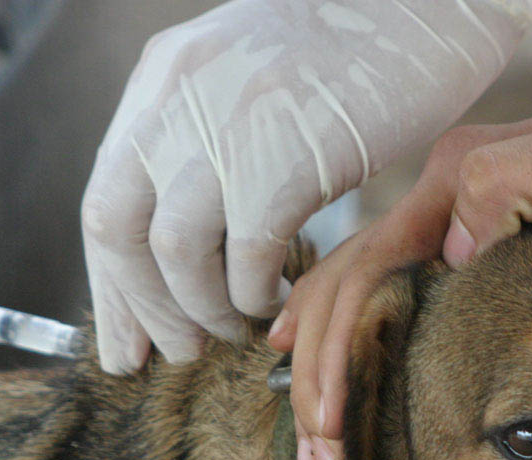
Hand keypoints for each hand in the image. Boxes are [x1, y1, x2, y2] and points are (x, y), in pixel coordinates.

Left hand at [81, 0, 531, 372]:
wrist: (428, 3)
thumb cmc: (352, 55)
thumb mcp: (245, 80)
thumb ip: (199, 146)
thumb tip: (175, 251)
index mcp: (161, 81)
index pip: (104, 201)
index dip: (114, 285)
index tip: (128, 342)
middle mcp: (176, 98)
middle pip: (115, 229)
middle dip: (142, 308)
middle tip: (180, 352)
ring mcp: (226, 124)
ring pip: (174, 253)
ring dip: (203, 310)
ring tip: (237, 328)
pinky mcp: (285, 157)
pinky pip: (247, 257)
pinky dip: (256, 295)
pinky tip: (279, 300)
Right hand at [271, 104, 531, 459]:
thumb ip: (505, 185)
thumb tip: (445, 247)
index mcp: (452, 184)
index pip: (365, 274)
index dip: (336, 352)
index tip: (331, 424)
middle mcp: (436, 204)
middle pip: (346, 293)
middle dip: (320, 378)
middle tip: (319, 458)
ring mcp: (447, 227)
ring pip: (354, 298)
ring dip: (323, 370)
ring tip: (316, 445)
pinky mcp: (465, 254)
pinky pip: (388, 299)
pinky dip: (350, 343)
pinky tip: (326, 372)